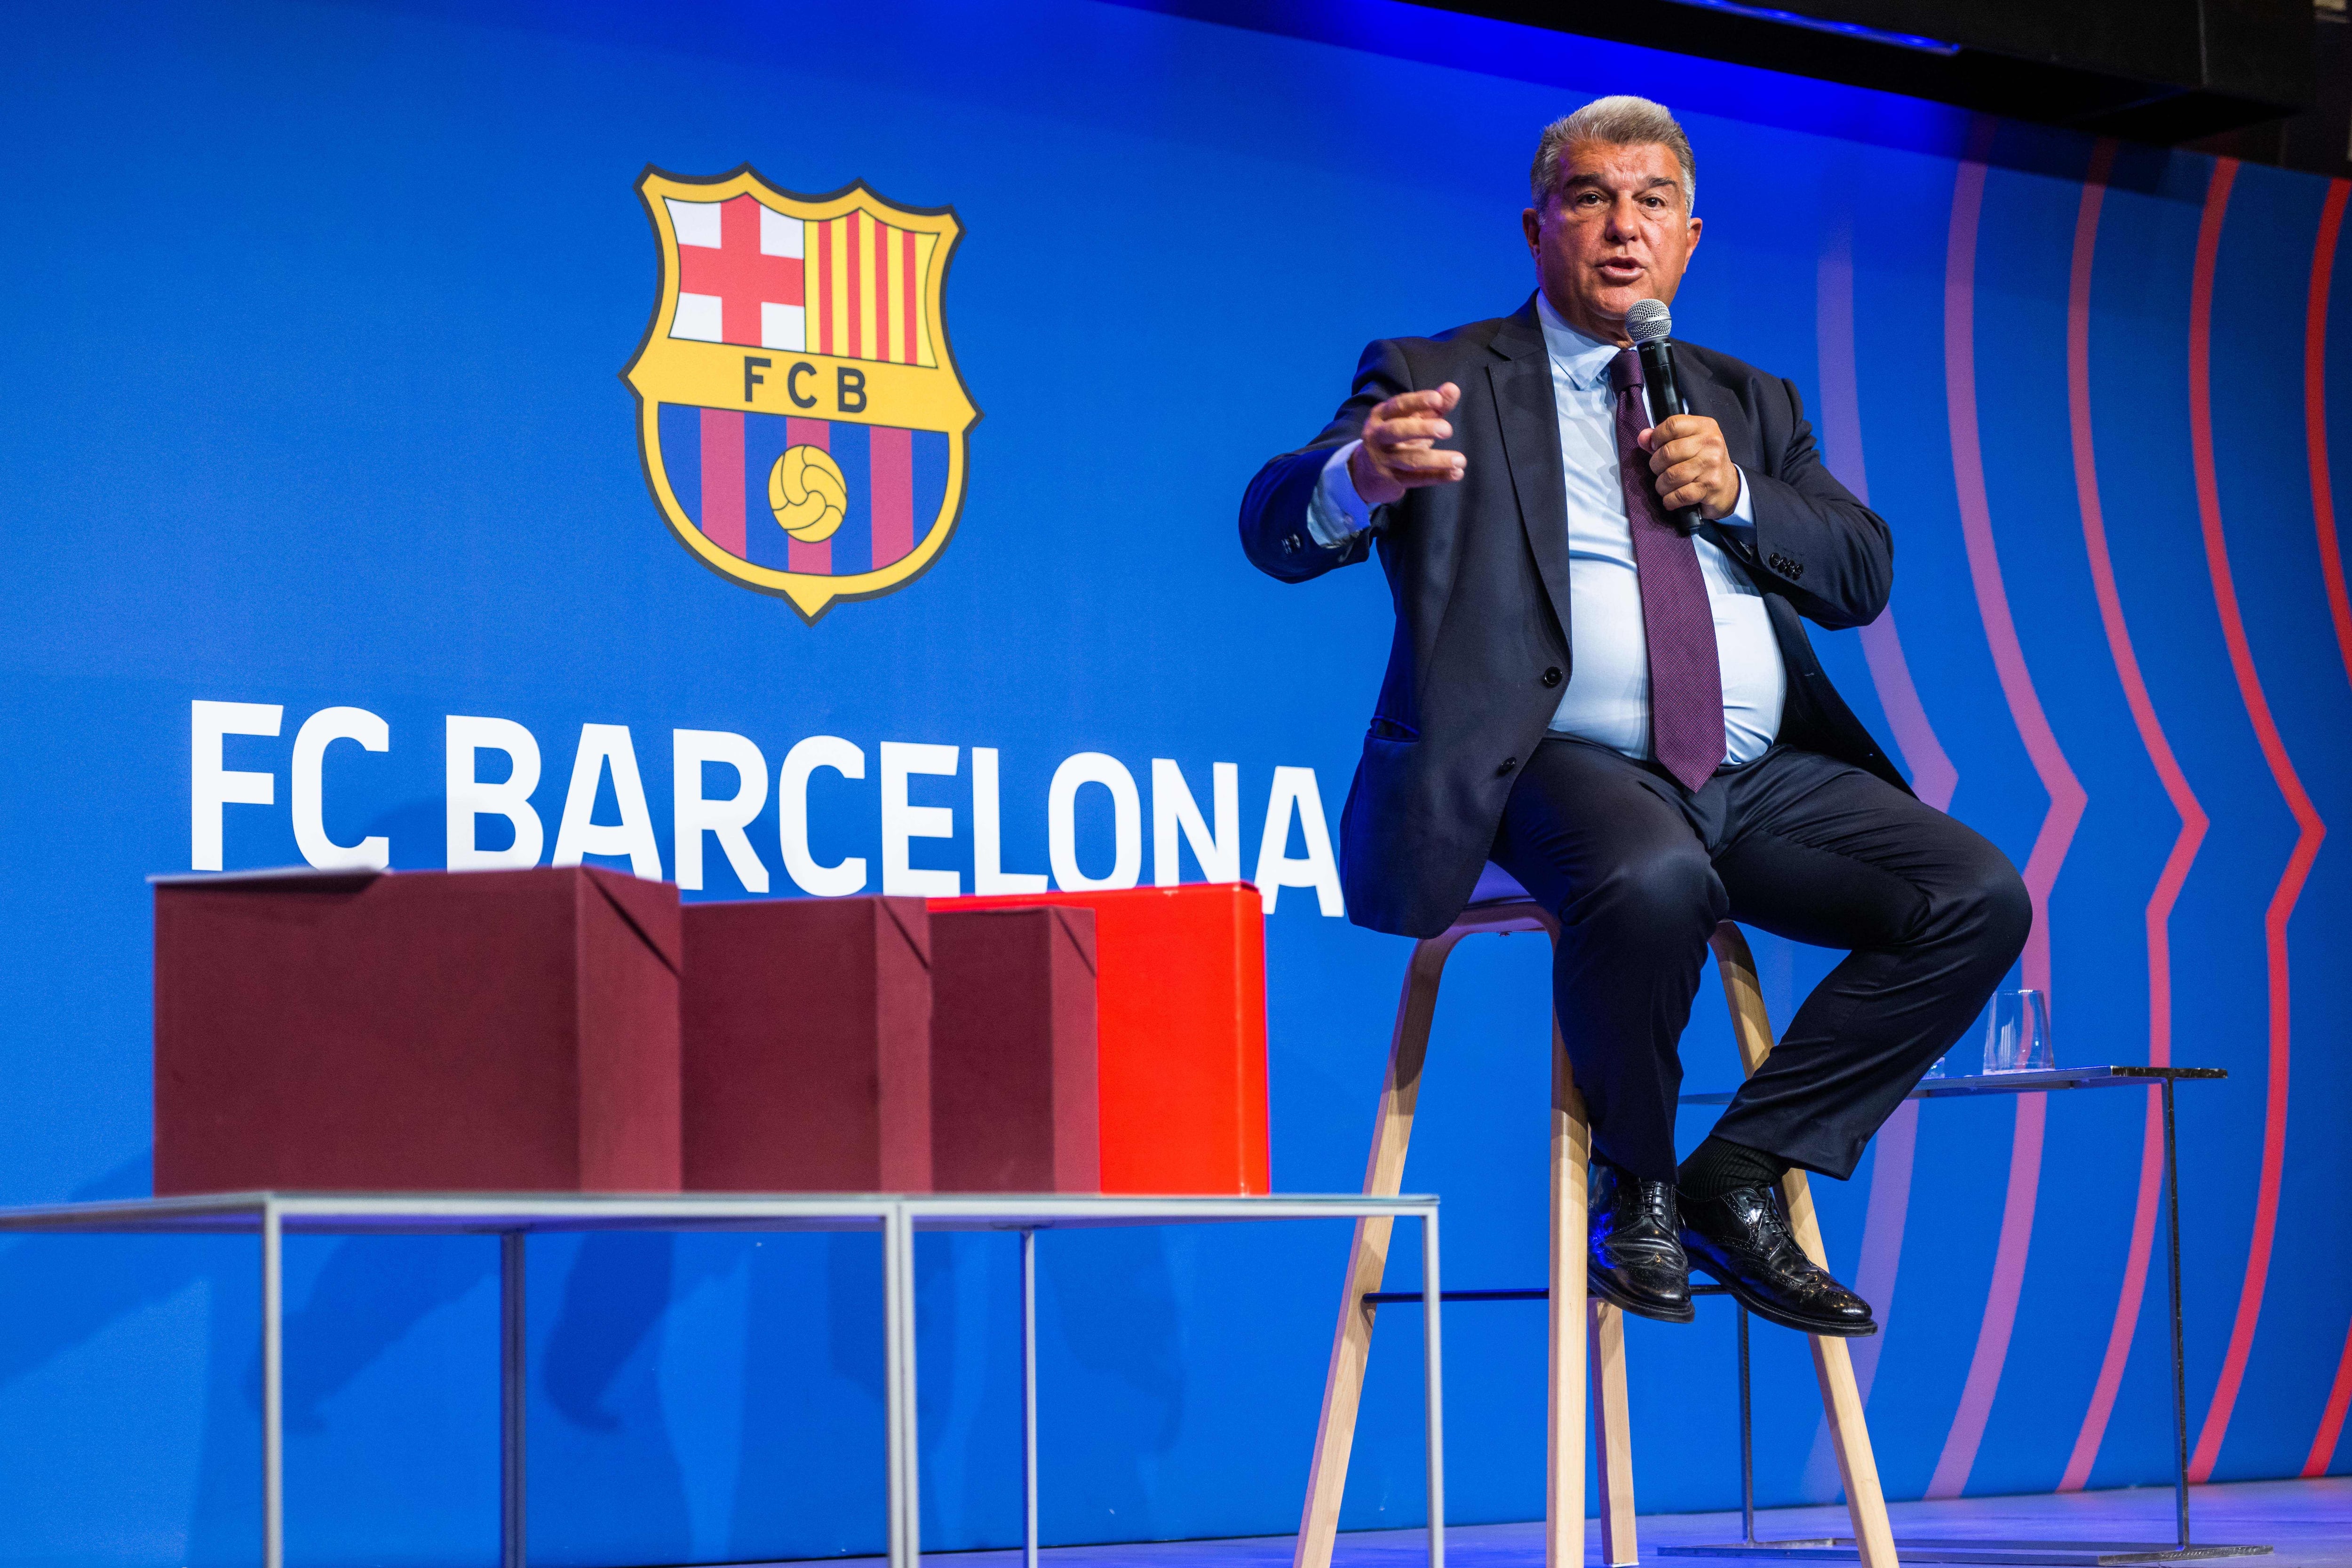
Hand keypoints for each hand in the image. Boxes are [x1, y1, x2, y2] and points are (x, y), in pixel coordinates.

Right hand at [1348, 383, 1465, 506]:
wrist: (1367, 473)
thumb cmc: (1397, 438)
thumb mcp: (1412, 419)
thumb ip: (1434, 405)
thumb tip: (1453, 388)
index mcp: (1382, 415)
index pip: (1399, 405)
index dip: (1418, 401)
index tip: (1438, 399)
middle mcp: (1377, 436)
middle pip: (1397, 431)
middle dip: (1422, 429)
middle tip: (1448, 430)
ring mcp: (1383, 460)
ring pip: (1409, 459)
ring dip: (1436, 460)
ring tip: (1461, 460)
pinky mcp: (1391, 480)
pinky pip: (1416, 479)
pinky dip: (1438, 476)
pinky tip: (1457, 473)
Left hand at [1640, 413, 1739, 519]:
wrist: (1729, 486)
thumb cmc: (1704, 462)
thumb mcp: (1688, 443)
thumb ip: (1663, 439)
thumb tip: (1643, 437)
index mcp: (1705, 427)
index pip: (1672, 425)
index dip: (1656, 437)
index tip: (1654, 447)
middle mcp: (1711, 443)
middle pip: (1668, 452)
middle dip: (1656, 466)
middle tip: (1660, 471)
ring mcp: (1712, 465)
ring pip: (1671, 476)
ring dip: (1661, 485)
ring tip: (1665, 486)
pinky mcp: (1710, 486)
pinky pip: (1679, 495)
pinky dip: (1670, 500)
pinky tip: (1671, 499)